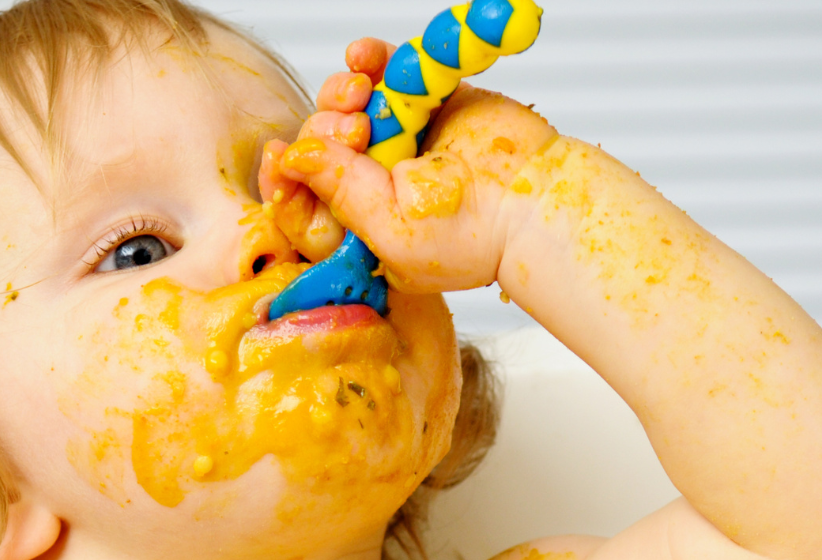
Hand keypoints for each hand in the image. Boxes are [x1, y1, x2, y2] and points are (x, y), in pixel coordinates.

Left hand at [258, 38, 556, 292]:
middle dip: (322, 132)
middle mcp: (372, 185)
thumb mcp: (393, 231)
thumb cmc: (475, 237)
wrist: (538, 201)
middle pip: (318, 146)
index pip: (302, 201)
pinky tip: (361, 61)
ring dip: (340, 93)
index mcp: (357, 229)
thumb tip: (291, 158)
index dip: (285, 176)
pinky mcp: (425, 102)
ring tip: (360, 95)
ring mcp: (398, 141)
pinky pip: (384, 72)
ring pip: (344, 106)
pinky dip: (369, 59)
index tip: (283, 158)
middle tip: (354, 135)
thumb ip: (340, 194)